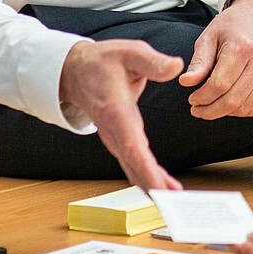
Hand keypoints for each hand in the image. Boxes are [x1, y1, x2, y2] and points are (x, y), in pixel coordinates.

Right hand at [60, 39, 183, 190]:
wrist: (76, 72)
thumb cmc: (104, 61)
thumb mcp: (129, 52)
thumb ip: (152, 61)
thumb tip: (176, 67)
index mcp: (116, 111)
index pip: (132, 145)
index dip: (146, 168)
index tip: (159, 187)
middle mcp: (113, 131)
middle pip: (133, 164)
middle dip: (152, 185)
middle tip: (173, 201)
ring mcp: (115, 138)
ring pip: (133, 168)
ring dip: (152, 185)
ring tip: (173, 200)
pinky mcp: (119, 140)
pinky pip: (133, 163)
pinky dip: (148, 177)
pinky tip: (164, 189)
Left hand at [180, 0, 252, 120]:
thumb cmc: (230, 27)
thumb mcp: (209, 38)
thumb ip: (199, 62)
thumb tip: (185, 82)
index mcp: (241, 48)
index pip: (219, 84)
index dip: (203, 97)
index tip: (192, 99)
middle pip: (232, 100)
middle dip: (210, 111)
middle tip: (197, 110)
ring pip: (244, 108)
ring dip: (223, 113)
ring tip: (209, 108)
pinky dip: (239, 112)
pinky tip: (226, 106)